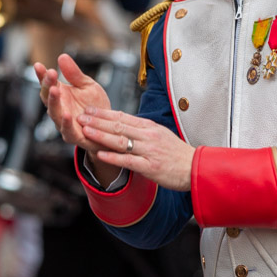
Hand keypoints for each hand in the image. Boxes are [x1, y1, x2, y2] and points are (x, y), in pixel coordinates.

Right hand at [35, 53, 110, 154]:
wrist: (108, 126)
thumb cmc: (95, 105)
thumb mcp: (87, 85)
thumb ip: (74, 74)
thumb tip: (62, 56)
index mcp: (61, 95)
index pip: (48, 84)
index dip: (42, 75)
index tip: (38, 65)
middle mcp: (59, 108)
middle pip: (48, 97)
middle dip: (48, 85)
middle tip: (50, 73)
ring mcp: (64, 122)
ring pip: (54, 113)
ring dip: (53, 102)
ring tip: (54, 90)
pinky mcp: (73, 135)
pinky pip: (67, 130)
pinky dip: (65, 123)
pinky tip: (66, 114)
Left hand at [77, 107, 194, 191]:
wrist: (195, 168)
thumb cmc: (177, 153)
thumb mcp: (160, 135)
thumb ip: (142, 130)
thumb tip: (124, 124)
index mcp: (150, 127)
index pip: (123, 116)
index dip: (104, 113)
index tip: (89, 109)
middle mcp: (148, 136)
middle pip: (119, 126)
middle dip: (98, 121)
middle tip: (81, 116)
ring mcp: (149, 151)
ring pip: (121, 141)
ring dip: (101, 135)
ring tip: (86, 131)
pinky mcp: (150, 167)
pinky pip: (128, 161)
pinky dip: (113, 157)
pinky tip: (100, 155)